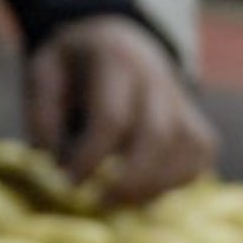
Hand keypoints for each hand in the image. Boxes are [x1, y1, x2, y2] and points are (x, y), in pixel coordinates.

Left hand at [25, 15, 217, 204]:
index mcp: (115, 61)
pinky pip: (200, 156)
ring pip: (186, 149)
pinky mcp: (198, 121)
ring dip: (156, 184)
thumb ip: (42, 113)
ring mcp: (183, 101)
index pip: (111, 117)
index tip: (68, 182)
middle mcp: (157, 79)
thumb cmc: (75, 65)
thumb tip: (56, 162)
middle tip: (99, 201)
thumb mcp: (43, 71)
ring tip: (121, 202)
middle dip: (129, 178)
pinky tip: (147, 192)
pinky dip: (179, 180)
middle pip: (157, 136)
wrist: (121, 40)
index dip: (91, 156)